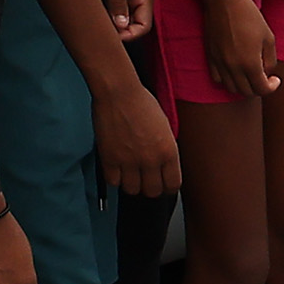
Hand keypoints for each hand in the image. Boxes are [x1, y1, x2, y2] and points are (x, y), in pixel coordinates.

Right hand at [89, 70, 178, 195]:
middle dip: (149, 187)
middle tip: (144, 180)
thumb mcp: (165, 126)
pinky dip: (114, 178)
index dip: (167, 186)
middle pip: (153, 191)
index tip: (163, 185)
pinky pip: (113, 181)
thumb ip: (165, 148)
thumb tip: (163, 165)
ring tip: (129, 174)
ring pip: (132, 190)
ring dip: (131, 184)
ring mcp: (129, 161)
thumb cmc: (141, 102)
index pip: (173, 184)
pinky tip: (116, 168)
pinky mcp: (110, 159)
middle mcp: (151, 159)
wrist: (119, 92)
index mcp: (168, 151)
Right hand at [202, 0, 275, 103]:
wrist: (224, 1)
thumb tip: (266, 72)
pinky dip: (227, 80)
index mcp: (250, 63)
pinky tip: (234, 70)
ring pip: (231, 88)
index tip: (275, 80)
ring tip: (250, 75)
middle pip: (247, 92)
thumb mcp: (268, 37)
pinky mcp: (210, 57)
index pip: (262, 89)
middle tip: (264, 78)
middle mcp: (233, 67)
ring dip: (243, 86)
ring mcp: (220, 63)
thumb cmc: (249, 16)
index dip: (271, 87)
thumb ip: (270, 59)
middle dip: (258, 88)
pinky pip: (217, 78)